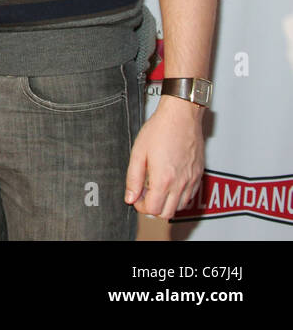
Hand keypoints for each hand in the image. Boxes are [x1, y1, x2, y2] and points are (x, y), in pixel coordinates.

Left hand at [124, 94, 204, 217]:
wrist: (181, 116)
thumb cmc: (160, 130)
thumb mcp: (138, 153)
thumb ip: (133, 178)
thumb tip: (130, 197)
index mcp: (164, 179)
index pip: (153, 209)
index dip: (141, 206)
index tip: (136, 197)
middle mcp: (180, 183)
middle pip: (167, 213)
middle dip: (153, 208)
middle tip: (145, 194)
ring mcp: (192, 180)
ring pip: (180, 207)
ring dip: (166, 203)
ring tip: (156, 187)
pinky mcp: (198, 175)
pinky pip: (190, 196)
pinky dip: (179, 196)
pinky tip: (169, 183)